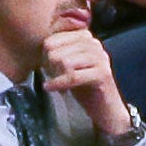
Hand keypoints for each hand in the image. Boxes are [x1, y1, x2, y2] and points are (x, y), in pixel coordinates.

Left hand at [35, 14, 129, 142]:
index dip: (44, 57)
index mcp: (85, 37)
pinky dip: (58, 83)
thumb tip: (39, 46)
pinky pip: (72, 76)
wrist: (106, 108)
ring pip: (63, 62)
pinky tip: (50, 87)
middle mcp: (94, 43)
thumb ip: (57, 52)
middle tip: (52, 78)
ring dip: (55, 76)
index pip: (51, 40)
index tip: (47, 69)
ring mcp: (100, 57)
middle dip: (48, 67)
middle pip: (55, 51)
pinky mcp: (102, 73)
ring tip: (56, 83)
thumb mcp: (68, 64)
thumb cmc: (84, 86)